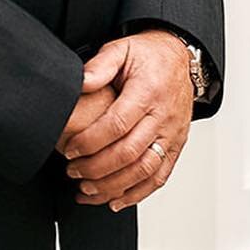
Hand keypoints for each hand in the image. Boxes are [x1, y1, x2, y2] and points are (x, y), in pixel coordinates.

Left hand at [61, 31, 192, 210]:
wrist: (179, 57)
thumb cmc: (148, 55)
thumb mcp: (121, 48)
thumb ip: (100, 65)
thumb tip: (80, 82)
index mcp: (147, 91)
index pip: (117, 124)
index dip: (91, 141)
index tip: (70, 149)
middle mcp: (163, 116)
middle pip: (129, 152)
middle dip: (97, 167)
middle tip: (73, 171)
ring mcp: (172, 134)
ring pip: (145, 170)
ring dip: (114, 186)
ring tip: (88, 189)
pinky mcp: (176, 146)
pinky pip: (160, 176)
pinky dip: (138, 194)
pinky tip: (116, 200)